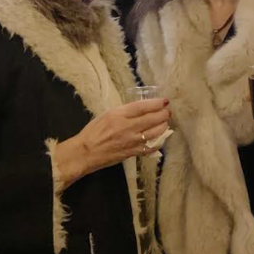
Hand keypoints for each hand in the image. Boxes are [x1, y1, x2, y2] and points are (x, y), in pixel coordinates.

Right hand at [54, 98, 169, 189]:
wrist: (86, 152)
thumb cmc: (93, 131)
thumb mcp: (107, 115)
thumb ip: (124, 112)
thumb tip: (141, 110)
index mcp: (119, 114)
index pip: (142, 107)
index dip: (156, 103)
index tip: (164, 101)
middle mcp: (127, 127)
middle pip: (152, 119)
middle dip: (164, 114)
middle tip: (167, 112)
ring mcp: (132, 141)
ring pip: (155, 132)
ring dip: (163, 126)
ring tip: (165, 123)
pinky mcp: (133, 152)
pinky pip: (151, 147)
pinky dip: (159, 141)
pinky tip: (160, 137)